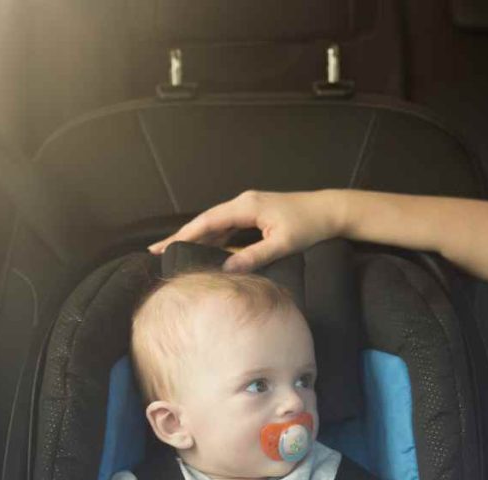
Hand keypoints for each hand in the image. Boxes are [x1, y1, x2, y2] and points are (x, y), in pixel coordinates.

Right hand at [148, 190, 345, 272]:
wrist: (331, 210)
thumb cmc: (310, 225)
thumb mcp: (283, 244)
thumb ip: (254, 256)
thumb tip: (227, 269)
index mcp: (246, 206)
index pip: (207, 222)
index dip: (183, 235)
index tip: (161, 247)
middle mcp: (243, 202)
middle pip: (206, 221)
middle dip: (182, 236)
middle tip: (156, 251)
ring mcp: (249, 206)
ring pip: (216, 224)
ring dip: (197, 237)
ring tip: (175, 252)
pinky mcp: (256, 212)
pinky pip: (229, 225)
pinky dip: (215, 237)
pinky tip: (206, 249)